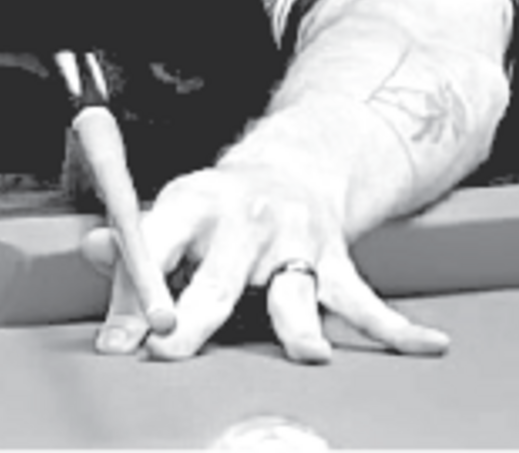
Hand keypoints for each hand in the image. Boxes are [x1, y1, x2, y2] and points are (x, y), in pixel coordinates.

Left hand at [81, 161, 448, 362]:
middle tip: (172, 347)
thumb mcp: (171, 212)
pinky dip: (399, 329)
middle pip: (219, 273)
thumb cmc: (214, 208)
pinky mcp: (335, 263)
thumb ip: (133, 242)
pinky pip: (367, 301)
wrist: (292, 166)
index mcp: (195, 200)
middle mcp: (247, 218)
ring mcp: (297, 241)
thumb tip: (88, 250)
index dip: (133, 286)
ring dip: (299, 325)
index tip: (119, 341)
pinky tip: (430, 346)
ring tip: (309, 353)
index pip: (158, 239)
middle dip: (196, 313)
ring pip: (296, 290)